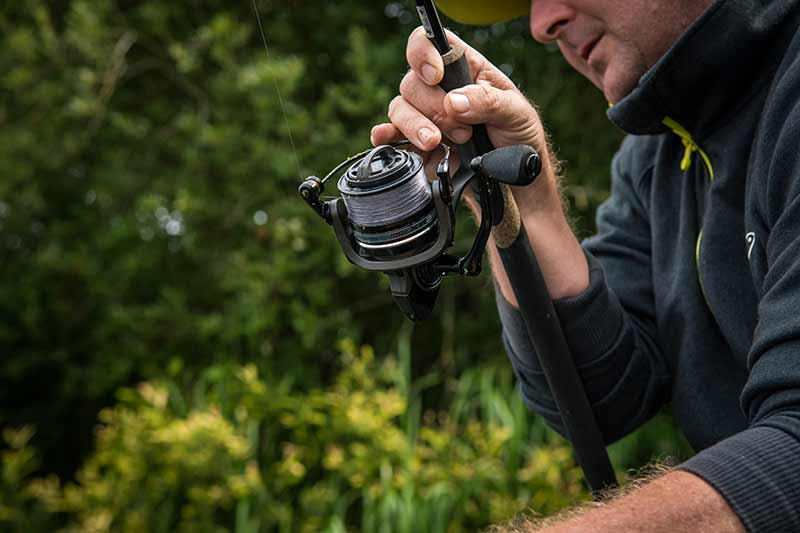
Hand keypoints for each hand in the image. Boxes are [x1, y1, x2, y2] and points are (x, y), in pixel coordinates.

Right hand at [370, 27, 558, 212]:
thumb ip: (488, 102)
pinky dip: (387, 138)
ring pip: (399, 109)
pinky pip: (391, 136)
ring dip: (415, 127)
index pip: (432, 43)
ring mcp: (425, 116)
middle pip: (412, 83)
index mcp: (465, 69)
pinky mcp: (417, 144)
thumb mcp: (516, 113)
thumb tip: (453, 101)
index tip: (434, 76)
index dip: (424, 53)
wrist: (513, 179)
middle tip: (464, 131)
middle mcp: (439, 89)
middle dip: (434, 109)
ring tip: (438, 144)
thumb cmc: (518, 137)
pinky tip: (387, 141)